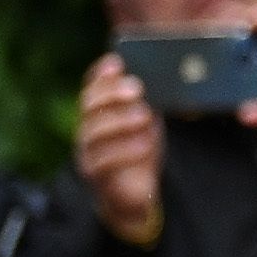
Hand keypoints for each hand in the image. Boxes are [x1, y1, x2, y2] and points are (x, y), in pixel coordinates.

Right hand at [78, 49, 169, 247]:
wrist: (136, 194)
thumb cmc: (140, 150)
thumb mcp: (147, 122)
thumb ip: (148, 102)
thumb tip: (169, 77)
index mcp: (98, 113)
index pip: (92, 88)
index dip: (101, 75)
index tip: (117, 62)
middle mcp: (88, 130)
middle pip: (88, 107)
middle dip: (111, 94)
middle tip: (137, 88)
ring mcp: (88, 153)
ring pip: (93, 134)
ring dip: (120, 121)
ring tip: (145, 116)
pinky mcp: (96, 176)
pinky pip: (102, 162)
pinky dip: (125, 151)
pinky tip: (145, 144)